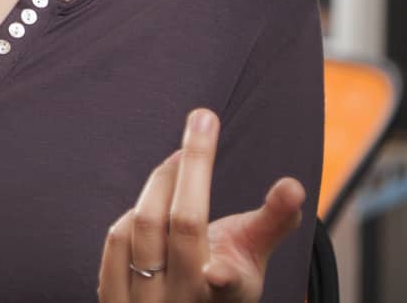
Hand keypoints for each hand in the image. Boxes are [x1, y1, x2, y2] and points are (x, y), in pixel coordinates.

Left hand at [98, 109, 305, 302]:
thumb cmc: (219, 285)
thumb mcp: (251, 262)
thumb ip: (273, 222)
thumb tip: (293, 186)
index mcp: (227, 297)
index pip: (227, 281)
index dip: (222, 279)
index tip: (217, 271)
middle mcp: (185, 302)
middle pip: (182, 223)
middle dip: (191, 165)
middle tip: (202, 122)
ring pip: (142, 226)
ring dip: (160, 183)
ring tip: (178, 163)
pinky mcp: (112, 298)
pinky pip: (117, 241)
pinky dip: (132, 214)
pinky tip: (149, 204)